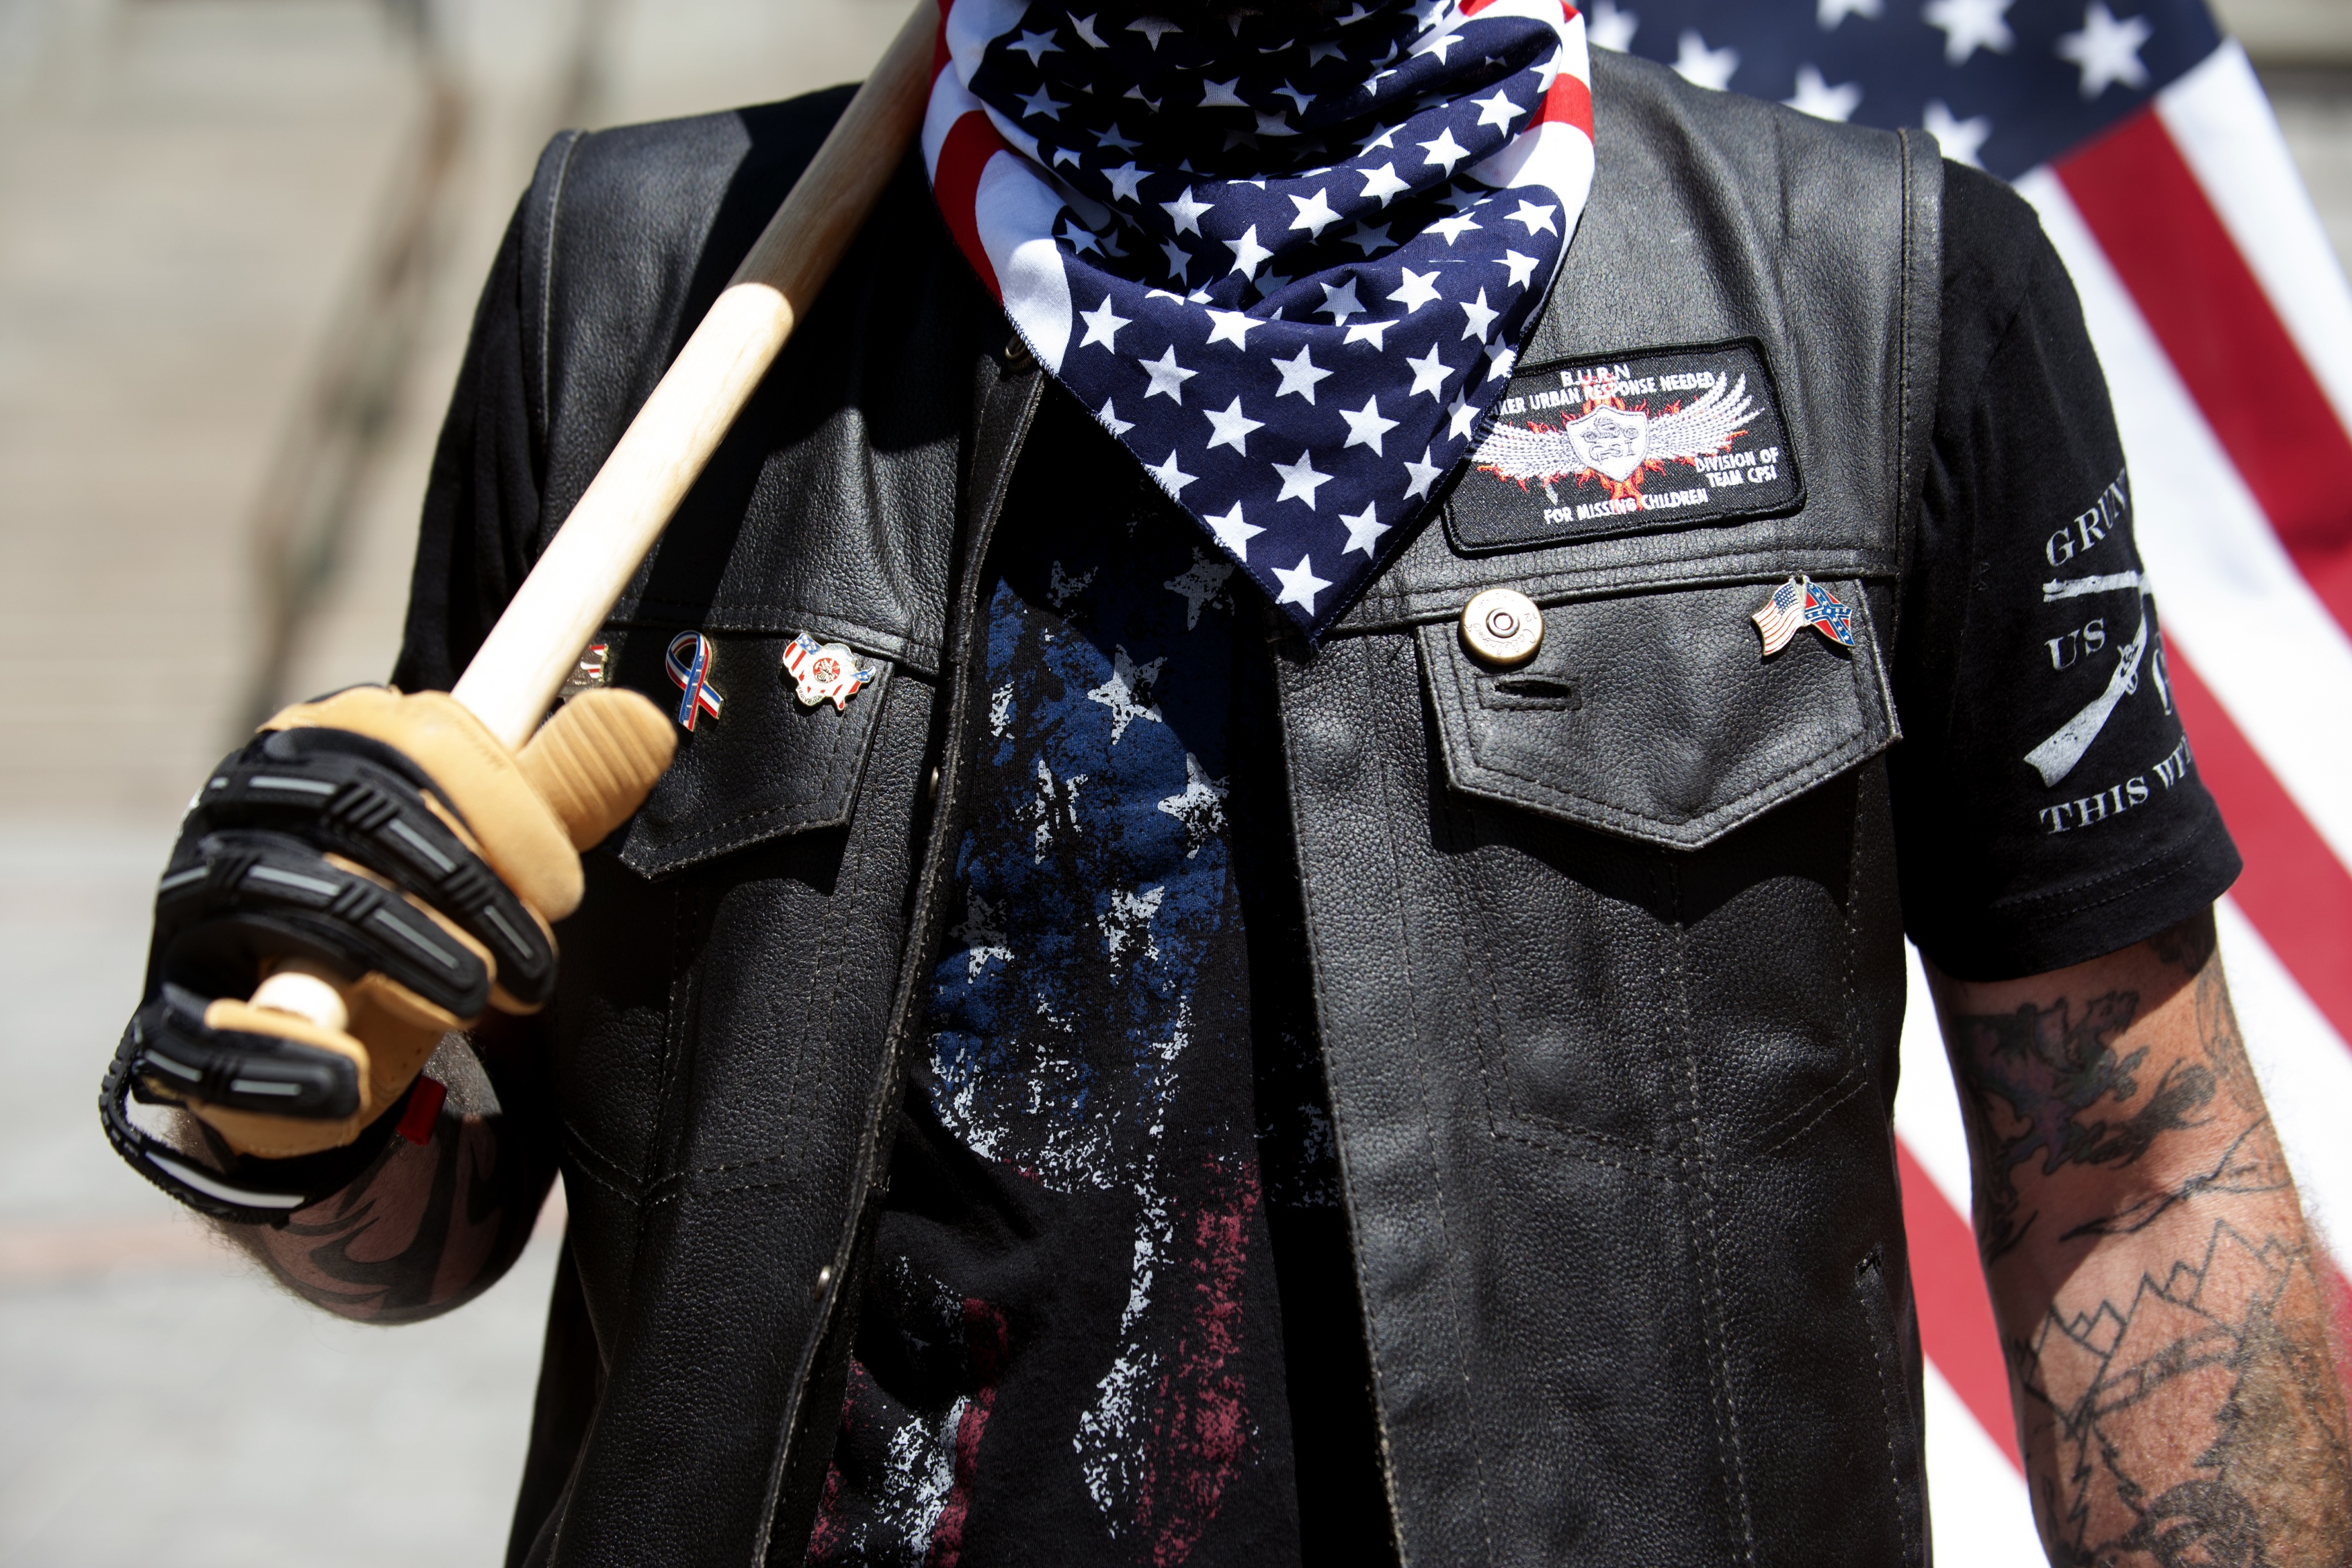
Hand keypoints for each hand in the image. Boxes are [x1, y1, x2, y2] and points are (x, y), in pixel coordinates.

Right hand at [103, 685, 671, 1217]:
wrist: (321, 1049)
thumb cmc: (419, 918)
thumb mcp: (497, 853)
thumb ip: (565, 790)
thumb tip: (647, 719)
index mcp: (320, 744)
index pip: (418, 738)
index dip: (509, 811)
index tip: (566, 892)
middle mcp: (238, 810)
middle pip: (358, 807)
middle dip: (468, 887)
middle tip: (535, 968)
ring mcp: (191, 912)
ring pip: (291, 899)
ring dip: (406, 953)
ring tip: (473, 1002)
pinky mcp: (164, 1020)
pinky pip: (209, 1033)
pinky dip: (287, 1057)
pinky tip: (353, 1082)